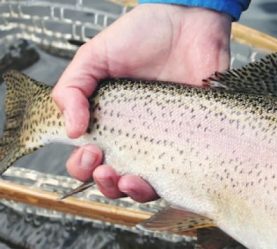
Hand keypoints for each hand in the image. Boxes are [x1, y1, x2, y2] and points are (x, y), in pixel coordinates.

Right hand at [56, 4, 230, 200]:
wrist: (190, 22)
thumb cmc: (144, 35)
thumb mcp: (95, 56)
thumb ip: (73, 89)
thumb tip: (71, 131)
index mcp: (110, 122)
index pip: (90, 160)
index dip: (83, 167)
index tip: (89, 151)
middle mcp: (138, 137)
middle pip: (116, 181)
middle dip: (105, 184)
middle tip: (106, 167)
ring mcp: (169, 140)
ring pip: (150, 185)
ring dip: (134, 192)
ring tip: (130, 179)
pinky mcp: (198, 140)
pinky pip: (188, 173)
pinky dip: (174, 183)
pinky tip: (164, 174)